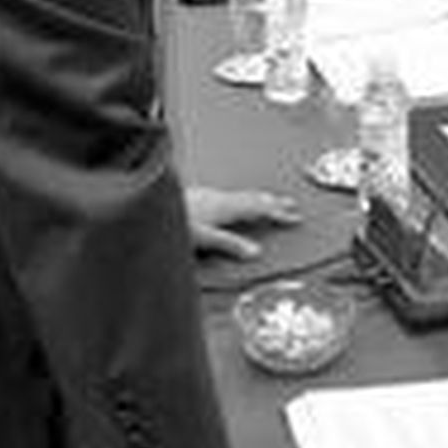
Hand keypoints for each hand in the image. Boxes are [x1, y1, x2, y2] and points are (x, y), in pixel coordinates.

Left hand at [185, 186, 300, 259]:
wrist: (150, 204)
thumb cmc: (175, 221)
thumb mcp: (205, 238)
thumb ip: (230, 245)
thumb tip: (255, 253)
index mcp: (227, 207)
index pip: (260, 209)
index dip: (279, 214)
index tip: (296, 218)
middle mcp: (221, 198)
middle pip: (255, 198)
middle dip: (275, 203)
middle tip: (292, 206)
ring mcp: (212, 195)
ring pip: (243, 196)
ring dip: (260, 199)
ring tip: (270, 201)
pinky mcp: (202, 196)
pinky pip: (232, 196)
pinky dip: (244, 199)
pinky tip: (236, 202)